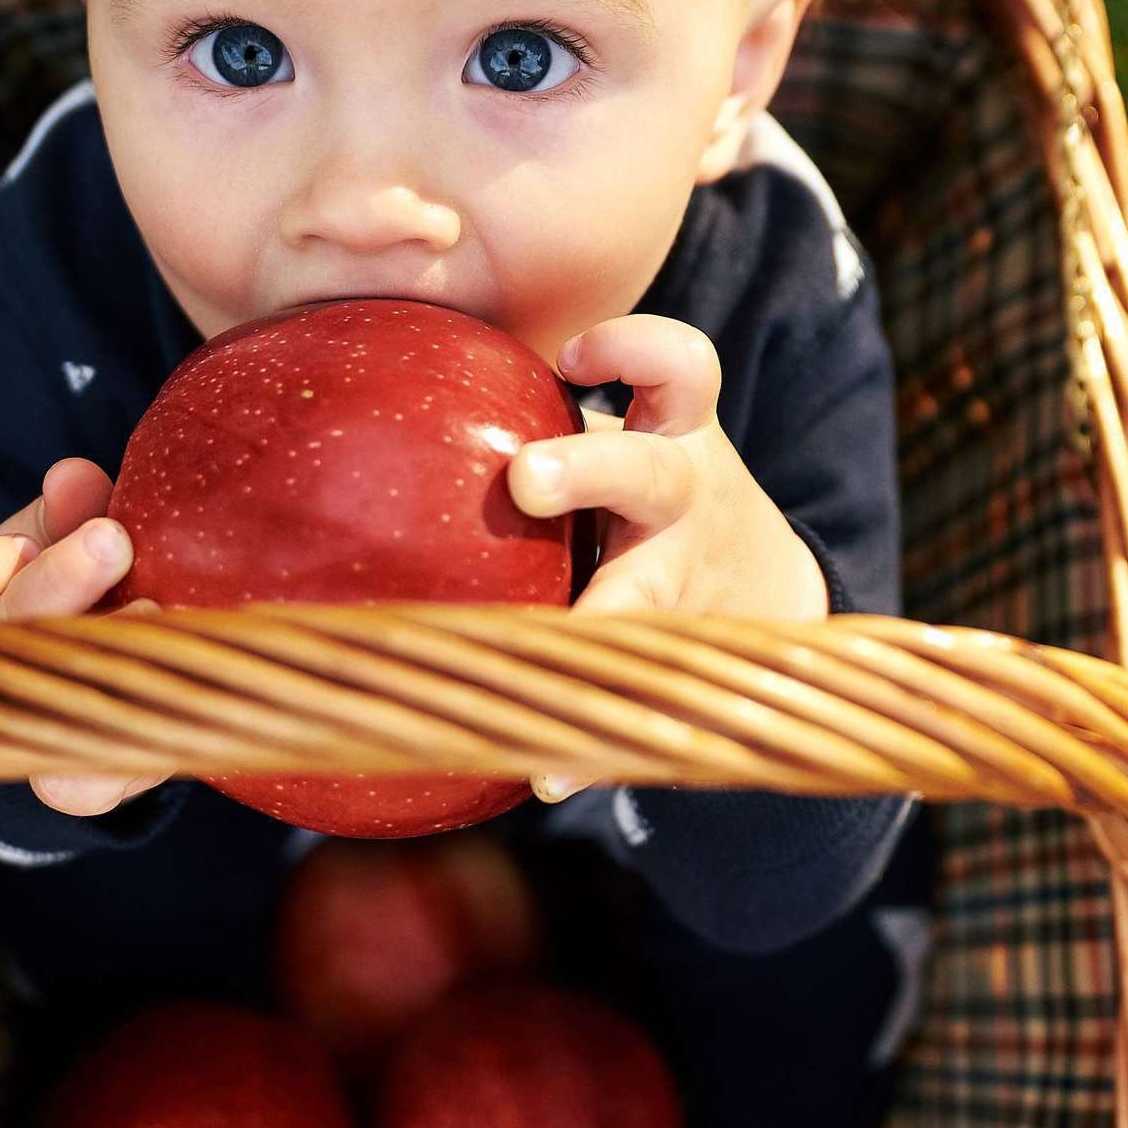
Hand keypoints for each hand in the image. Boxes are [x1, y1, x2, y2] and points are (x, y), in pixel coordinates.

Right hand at [0, 457, 163, 818]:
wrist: (112, 689)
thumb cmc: (80, 593)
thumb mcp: (66, 539)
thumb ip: (69, 510)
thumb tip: (73, 479)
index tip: (24, 542)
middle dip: (53, 586)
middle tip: (113, 541)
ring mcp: (29, 744)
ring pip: (34, 709)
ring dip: (98, 656)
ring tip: (154, 612)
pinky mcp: (83, 791)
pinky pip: (83, 787)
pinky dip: (128, 742)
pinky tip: (166, 677)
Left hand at [505, 317, 829, 803]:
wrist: (769, 584)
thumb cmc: (638, 489)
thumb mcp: (622, 435)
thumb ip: (532, 411)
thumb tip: (358, 368)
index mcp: (669, 432)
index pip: (677, 365)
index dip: (635, 350)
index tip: (573, 356)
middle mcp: (682, 499)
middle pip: (646, 470)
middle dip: (586, 468)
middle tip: (522, 481)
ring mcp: (680, 582)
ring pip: (648, 598)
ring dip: (597, 626)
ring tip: (543, 664)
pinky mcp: (679, 657)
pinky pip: (637, 699)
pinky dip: (591, 745)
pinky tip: (548, 778)